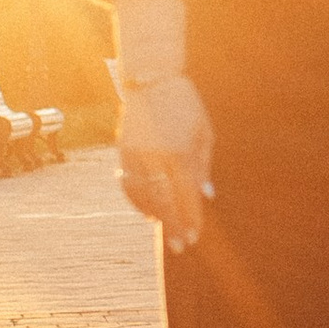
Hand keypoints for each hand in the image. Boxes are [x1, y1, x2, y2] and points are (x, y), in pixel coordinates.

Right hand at [116, 74, 214, 251]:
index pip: (185, 195)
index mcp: (179, 152)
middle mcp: (155, 156)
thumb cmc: (186, 106)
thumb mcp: (204, 132)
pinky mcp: (123, 151)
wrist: (152, 81)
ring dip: (154, 214)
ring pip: (142, 196)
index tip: (194, 237)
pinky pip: (128, 184)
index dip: (190, 218)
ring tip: (164, 226)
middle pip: (163, 202)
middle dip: (172, 226)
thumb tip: (206, 197)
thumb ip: (204, 166)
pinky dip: (137, 200)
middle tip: (179, 246)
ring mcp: (135, 155)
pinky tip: (147, 210)